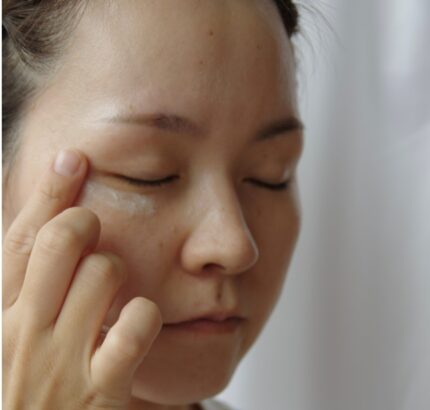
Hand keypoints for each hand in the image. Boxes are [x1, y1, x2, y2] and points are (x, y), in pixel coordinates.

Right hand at [3, 149, 161, 409]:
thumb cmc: (29, 388)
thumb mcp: (14, 336)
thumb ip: (27, 285)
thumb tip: (46, 224)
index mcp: (0, 318)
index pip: (22, 241)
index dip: (48, 194)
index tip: (72, 157)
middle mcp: (24, 335)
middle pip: (60, 244)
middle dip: (84, 222)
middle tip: (94, 230)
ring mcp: (62, 365)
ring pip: (104, 272)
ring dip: (116, 270)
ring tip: (112, 289)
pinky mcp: (100, 393)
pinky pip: (135, 328)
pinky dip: (144, 314)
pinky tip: (138, 320)